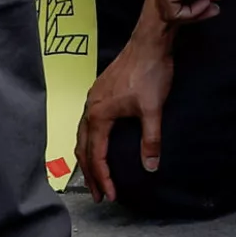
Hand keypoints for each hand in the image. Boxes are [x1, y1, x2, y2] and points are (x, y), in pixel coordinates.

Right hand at [77, 28, 176, 203]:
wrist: (150, 41)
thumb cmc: (149, 71)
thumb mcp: (153, 109)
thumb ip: (151, 140)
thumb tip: (151, 166)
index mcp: (99, 115)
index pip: (96, 156)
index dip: (103, 178)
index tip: (110, 195)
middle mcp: (90, 107)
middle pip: (83, 149)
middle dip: (90, 174)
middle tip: (98, 194)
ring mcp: (93, 98)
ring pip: (82, 135)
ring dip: (87, 158)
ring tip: (95, 175)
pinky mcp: (100, 91)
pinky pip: (87, 122)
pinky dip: (89, 140)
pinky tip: (98, 142)